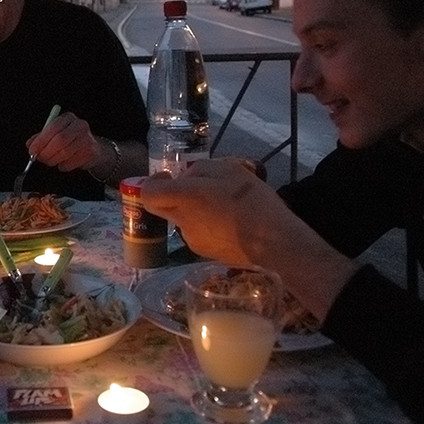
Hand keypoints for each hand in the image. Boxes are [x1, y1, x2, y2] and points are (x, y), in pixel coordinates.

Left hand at [26, 111, 98, 171]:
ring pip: (65, 153)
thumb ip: (41, 138)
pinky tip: (63, 163)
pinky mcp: (90, 152)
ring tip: (51, 161)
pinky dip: (63, 166)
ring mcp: (87, 139)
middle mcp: (79, 126)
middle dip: (46, 152)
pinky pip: (71, 162)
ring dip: (53, 160)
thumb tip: (30, 145)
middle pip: (60, 140)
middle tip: (40, 158)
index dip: (41, 141)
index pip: (53, 128)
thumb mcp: (54, 134)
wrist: (93, 148)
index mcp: (68, 118)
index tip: (32, 150)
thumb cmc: (70, 140)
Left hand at [140, 158, 296, 264]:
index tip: (169, 177)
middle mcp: (182, 221)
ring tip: (226, 205)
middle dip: (176, 196)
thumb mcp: (229, 170)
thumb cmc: (251, 202)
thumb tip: (190, 179)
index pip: (148, 194)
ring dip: (196, 211)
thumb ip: (202, 171)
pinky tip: (233, 222)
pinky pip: (201, 233)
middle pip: (164, 208)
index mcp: (184, 198)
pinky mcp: (207, 254)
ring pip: (184, 220)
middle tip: (199, 189)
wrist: (274, 243)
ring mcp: (193, 240)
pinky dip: (209, 226)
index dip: (153, 183)